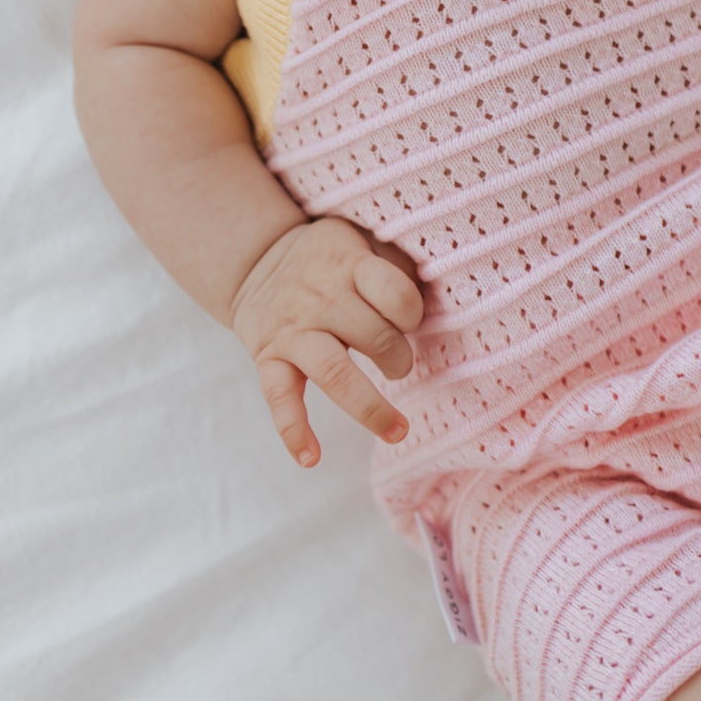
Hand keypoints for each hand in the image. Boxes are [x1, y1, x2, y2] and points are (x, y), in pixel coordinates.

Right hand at [228, 216, 425, 468]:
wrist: (256, 261)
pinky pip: (279, 398)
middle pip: (372, 336)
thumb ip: (395, 264)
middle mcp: (321, 298)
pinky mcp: (268, 358)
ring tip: (397, 430)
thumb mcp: (361, 241)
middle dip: (398, 359)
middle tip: (400, 365)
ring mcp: (293, 331)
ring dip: (370, 407)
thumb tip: (444, 292)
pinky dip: (293, 431)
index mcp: (349, 265)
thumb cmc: (329, 258)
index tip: (410, 321)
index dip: (412, 313)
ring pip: (334, 372)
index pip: (395, 293)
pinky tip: (311, 458)